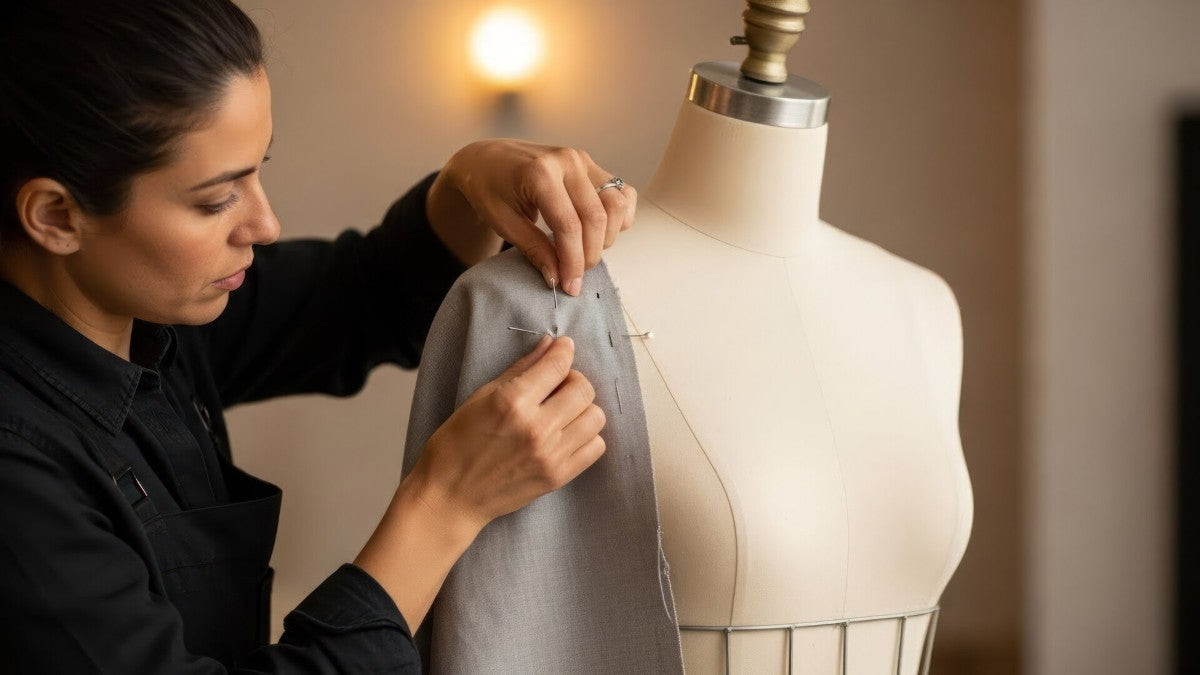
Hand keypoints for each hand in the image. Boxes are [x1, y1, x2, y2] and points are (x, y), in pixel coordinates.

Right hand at [406, 335, 606, 528]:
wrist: (450, 497)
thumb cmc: (455, 445)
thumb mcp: (480, 397)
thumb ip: (519, 369)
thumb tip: (548, 345)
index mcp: (512, 402)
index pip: (557, 366)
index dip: (563, 350)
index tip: (563, 348)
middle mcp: (536, 427)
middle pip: (583, 389)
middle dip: (574, 379)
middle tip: (558, 385)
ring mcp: (550, 455)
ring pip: (595, 417)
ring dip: (582, 408)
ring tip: (563, 412)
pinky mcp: (558, 477)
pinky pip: (596, 447)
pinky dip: (587, 436)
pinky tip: (567, 434)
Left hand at [426, 139, 636, 295]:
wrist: (487, 158)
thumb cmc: (489, 189)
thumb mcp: (504, 223)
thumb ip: (535, 250)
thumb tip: (559, 279)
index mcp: (540, 174)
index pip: (569, 226)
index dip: (573, 261)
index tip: (570, 286)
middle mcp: (567, 162)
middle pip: (596, 218)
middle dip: (590, 254)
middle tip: (575, 274)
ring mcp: (582, 160)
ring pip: (615, 204)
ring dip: (607, 236)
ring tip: (585, 251)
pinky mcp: (590, 164)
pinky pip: (620, 192)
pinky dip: (619, 215)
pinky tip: (602, 231)